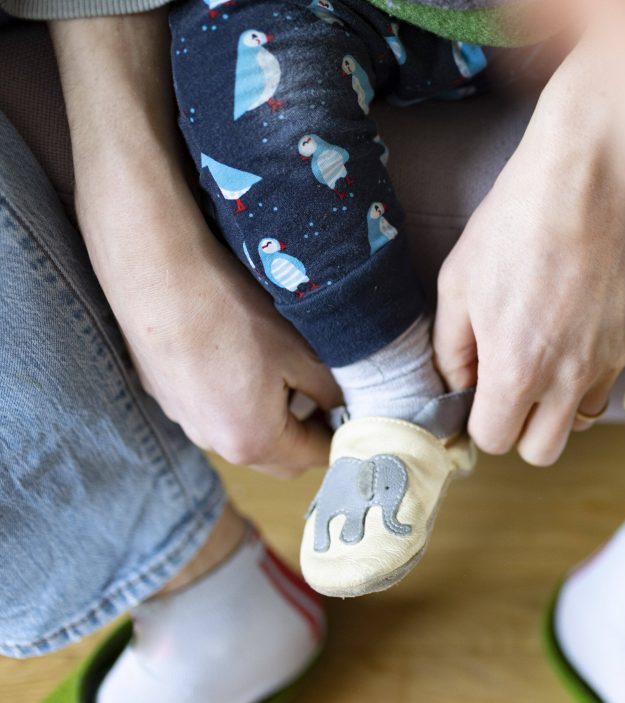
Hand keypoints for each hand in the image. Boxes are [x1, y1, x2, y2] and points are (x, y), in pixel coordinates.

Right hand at [52, 10, 339, 478]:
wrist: (142, 226)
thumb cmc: (231, 281)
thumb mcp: (316, 329)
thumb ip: (354, 375)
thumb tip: (382, 395)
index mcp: (252, 434)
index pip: (326, 457)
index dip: (360, 431)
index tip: (385, 405)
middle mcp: (208, 428)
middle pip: (288, 431)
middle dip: (323, 403)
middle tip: (353, 360)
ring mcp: (177, 397)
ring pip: (253, 401)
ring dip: (285, 377)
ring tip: (306, 329)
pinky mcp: (158, 365)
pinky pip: (218, 373)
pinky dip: (246, 354)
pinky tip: (254, 314)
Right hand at [113, 227, 341, 478]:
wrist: (157, 274)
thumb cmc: (234, 314)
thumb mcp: (301, 353)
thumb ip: (330, 391)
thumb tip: (343, 406)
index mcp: (253, 442)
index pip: (314, 456)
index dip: (342, 437)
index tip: (358, 416)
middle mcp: (214, 443)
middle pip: (278, 458)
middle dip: (307, 437)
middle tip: (328, 401)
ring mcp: (183, 421)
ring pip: (242, 437)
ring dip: (270, 422)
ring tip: (286, 379)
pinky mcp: (164, 395)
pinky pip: (211, 414)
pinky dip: (234, 403)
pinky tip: (239, 363)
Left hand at [434, 94, 624, 465]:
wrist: (588, 176)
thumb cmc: (514, 221)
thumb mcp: (459, 282)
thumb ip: (453, 348)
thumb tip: (459, 385)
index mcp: (515, 367)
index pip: (495, 440)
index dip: (481, 422)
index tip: (481, 397)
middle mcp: (566, 376)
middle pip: (542, 451)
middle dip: (521, 429)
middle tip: (511, 388)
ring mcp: (608, 359)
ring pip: (579, 420)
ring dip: (558, 405)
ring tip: (546, 358)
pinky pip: (609, 380)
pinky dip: (590, 372)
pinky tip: (576, 329)